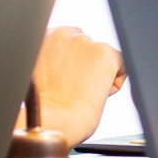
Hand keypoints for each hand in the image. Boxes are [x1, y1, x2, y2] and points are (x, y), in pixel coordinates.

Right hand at [29, 26, 123, 142]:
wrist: (52, 123)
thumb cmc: (40, 108)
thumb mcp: (36, 72)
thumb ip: (49, 58)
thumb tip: (65, 60)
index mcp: (44, 37)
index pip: (67, 39)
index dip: (70, 61)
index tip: (66, 78)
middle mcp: (64, 34)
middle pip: (86, 45)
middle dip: (85, 64)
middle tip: (76, 88)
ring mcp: (86, 42)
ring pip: (103, 55)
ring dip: (98, 72)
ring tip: (84, 93)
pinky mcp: (106, 54)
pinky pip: (122, 64)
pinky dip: (116, 80)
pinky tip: (102, 94)